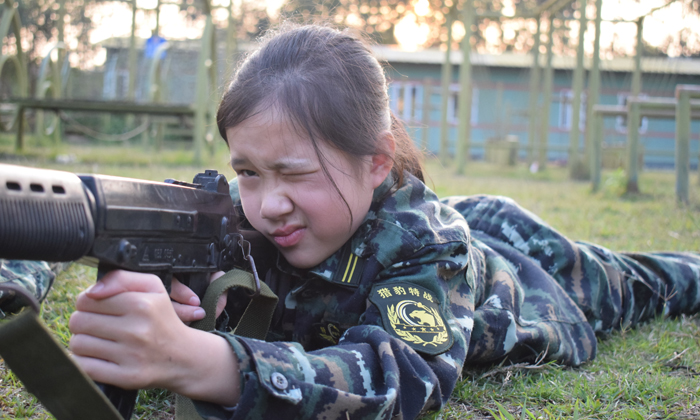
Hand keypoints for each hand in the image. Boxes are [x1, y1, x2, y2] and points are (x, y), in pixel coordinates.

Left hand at [69, 270, 240, 404]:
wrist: (184, 356)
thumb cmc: (162, 318)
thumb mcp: (152, 287)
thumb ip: (121, 278)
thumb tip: (91, 292)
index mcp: (141, 304)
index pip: (85, 300)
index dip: (87, 303)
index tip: (100, 309)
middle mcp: (136, 330)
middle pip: (78, 322)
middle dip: (83, 323)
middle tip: (99, 326)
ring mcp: (131, 355)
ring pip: (78, 345)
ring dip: (84, 343)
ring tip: (101, 342)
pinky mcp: (127, 377)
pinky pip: (84, 368)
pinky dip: (85, 363)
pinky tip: (100, 358)